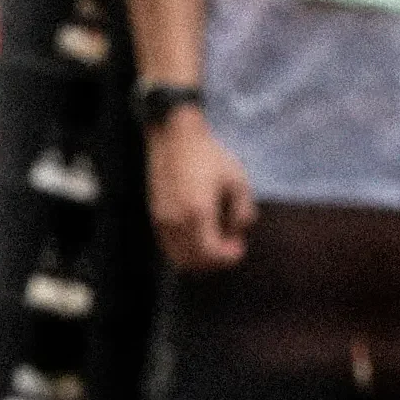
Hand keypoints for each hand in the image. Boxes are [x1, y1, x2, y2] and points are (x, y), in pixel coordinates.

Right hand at [147, 111, 254, 269]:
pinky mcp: (155, 215)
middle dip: (214, 261)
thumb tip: (238, 231)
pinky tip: (198, 233)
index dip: (228, 258)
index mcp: (197, 213)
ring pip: (178, 257)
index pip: (211, 255)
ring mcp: (161, 220)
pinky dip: (185, 249)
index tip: (239, 247)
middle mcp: (175, 222)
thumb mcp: (237, 180)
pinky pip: (168, 245)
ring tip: (214, 240)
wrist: (174, 137)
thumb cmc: (208, 156)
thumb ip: (244, 212)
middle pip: (193, 262)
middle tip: (229, 245)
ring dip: (198, 257)